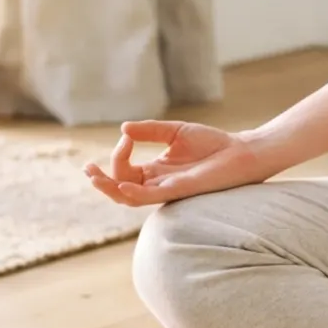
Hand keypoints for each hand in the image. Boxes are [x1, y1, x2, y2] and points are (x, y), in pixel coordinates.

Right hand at [85, 120, 272, 206]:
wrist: (240, 152)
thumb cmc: (212, 144)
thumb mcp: (175, 132)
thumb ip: (150, 130)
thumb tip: (123, 128)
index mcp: (155, 171)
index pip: (123, 171)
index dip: (118, 155)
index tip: (127, 136)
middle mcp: (157, 184)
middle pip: (119, 188)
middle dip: (100, 180)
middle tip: (87, 168)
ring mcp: (166, 189)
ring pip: (128, 198)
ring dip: (108, 189)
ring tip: (94, 176)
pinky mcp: (178, 191)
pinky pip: (150, 198)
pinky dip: (134, 193)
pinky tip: (123, 185)